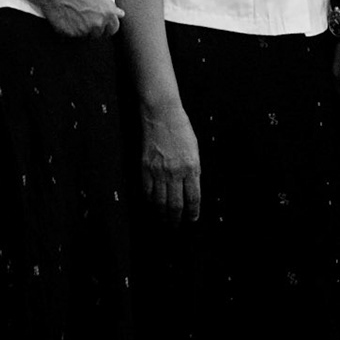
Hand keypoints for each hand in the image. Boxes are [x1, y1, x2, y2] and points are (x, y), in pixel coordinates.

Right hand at [34, 0, 123, 38]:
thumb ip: (108, 5)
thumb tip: (119, 13)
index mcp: (107, 12)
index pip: (113, 28)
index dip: (107, 25)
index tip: (103, 23)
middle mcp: (97, 23)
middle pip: (98, 33)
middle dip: (93, 27)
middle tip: (83, 15)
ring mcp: (83, 31)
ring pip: (84, 35)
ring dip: (80, 29)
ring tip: (72, 13)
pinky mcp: (69, 34)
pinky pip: (71, 36)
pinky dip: (68, 29)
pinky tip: (64, 16)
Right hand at [140, 103, 201, 222]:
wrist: (161, 113)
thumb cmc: (180, 128)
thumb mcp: (194, 150)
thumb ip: (193, 170)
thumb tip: (190, 189)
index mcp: (191, 167)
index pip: (193, 198)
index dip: (193, 212)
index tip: (192, 219)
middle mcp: (175, 172)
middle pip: (175, 204)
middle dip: (176, 219)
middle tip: (176, 226)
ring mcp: (158, 171)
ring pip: (160, 201)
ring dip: (162, 214)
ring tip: (164, 220)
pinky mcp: (145, 167)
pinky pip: (147, 190)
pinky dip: (149, 201)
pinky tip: (152, 205)